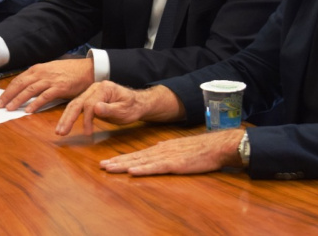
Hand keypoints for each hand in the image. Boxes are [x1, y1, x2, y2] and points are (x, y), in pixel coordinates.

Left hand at [0, 59, 93, 112]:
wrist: (85, 69)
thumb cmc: (67, 71)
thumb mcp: (49, 71)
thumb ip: (37, 78)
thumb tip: (24, 88)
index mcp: (37, 69)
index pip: (18, 80)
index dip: (7, 90)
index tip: (0, 100)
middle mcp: (41, 73)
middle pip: (20, 84)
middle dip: (8, 95)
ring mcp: (50, 80)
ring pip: (30, 90)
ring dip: (18, 100)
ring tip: (10, 109)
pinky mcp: (60, 87)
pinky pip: (45, 96)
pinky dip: (35, 103)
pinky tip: (29, 110)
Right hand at [55, 82, 180, 135]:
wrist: (137, 103)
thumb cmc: (132, 107)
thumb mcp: (124, 111)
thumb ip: (110, 110)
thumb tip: (95, 108)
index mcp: (104, 88)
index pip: (90, 104)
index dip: (87, 119)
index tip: (88, 133)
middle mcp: (94, 88)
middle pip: (77, 102)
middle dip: (68, 118)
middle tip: (60, 132)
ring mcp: (91, 93)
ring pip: (74, 105)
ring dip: (66, 118)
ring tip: (59, 131)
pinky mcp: (89, 99)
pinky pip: (78, 107)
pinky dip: (70, 117)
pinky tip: (65, 125)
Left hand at [100, 129, 244, 175]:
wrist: (216, 146)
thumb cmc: (200, 150)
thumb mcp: (178, 148)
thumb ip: (165, 151)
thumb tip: (154, 151)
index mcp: (161, 148)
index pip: (137, 154)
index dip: (121, 159)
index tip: (107, 162)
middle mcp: (160, 151)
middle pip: (134, 157)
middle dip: (117, 162)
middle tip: (101, 165)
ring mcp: (166, 157)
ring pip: (140, 162)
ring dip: (123, 165)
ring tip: (109, 168)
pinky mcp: (175, 165)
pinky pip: (155, 168)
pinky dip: (142, 169)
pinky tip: (131, 171)